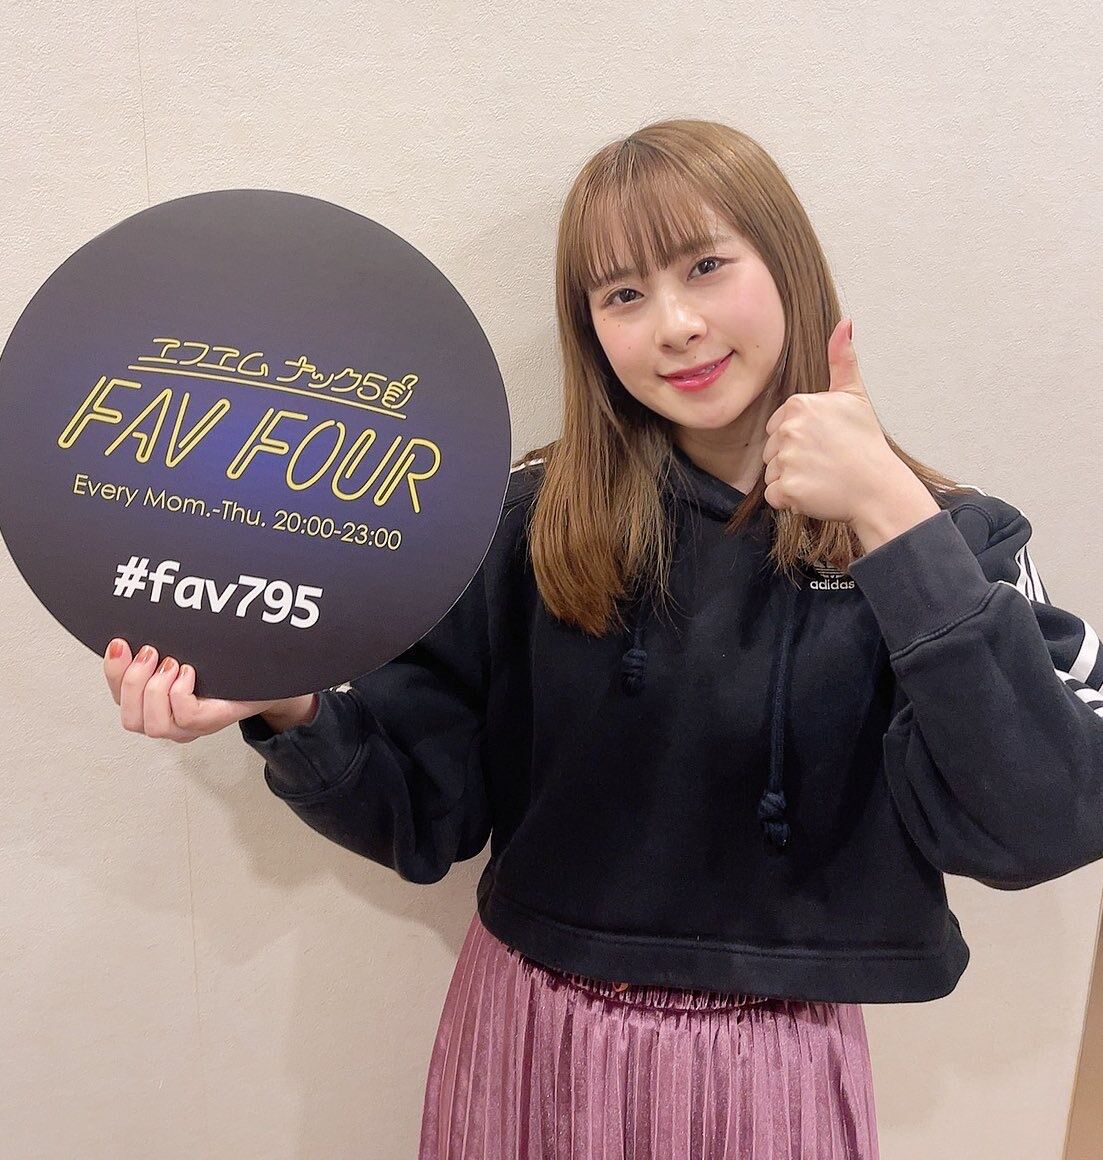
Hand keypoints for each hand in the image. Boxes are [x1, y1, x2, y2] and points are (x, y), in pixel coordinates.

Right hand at [103, 639, 287, 742]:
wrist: (269, 671)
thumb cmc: (225, 663)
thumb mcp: (185, 646)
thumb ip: (159, 641)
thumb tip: (132, 619)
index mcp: (154, 703)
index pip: (118, 699)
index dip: (112, 672)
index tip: (119, 642)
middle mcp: (170, 721)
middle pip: (130, 719)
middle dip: (133, 682)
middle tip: (151, 652)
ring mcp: (192, 727)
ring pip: (154, 725)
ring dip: (156, 689)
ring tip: (172, 662)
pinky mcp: (215, 722)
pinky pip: (186, 718)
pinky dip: (181, 694)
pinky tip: (190, 672)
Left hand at [761, 318, 912, 523]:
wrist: (879, 487)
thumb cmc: (866, 444)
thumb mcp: (854, 396)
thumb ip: (842, 359)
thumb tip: (844, 322)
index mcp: (799, 404)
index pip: (778, 426)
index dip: (799, 438)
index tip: (824, 443)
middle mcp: (789, 429)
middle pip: (771, 450)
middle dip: (793, 459)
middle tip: (825, 461)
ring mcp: (787, 460)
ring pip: (772, 473)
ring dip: (792, 479)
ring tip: (822, 476)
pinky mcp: (787, 489)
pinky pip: (774, 496)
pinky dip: (790, 499)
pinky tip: (815, 492)